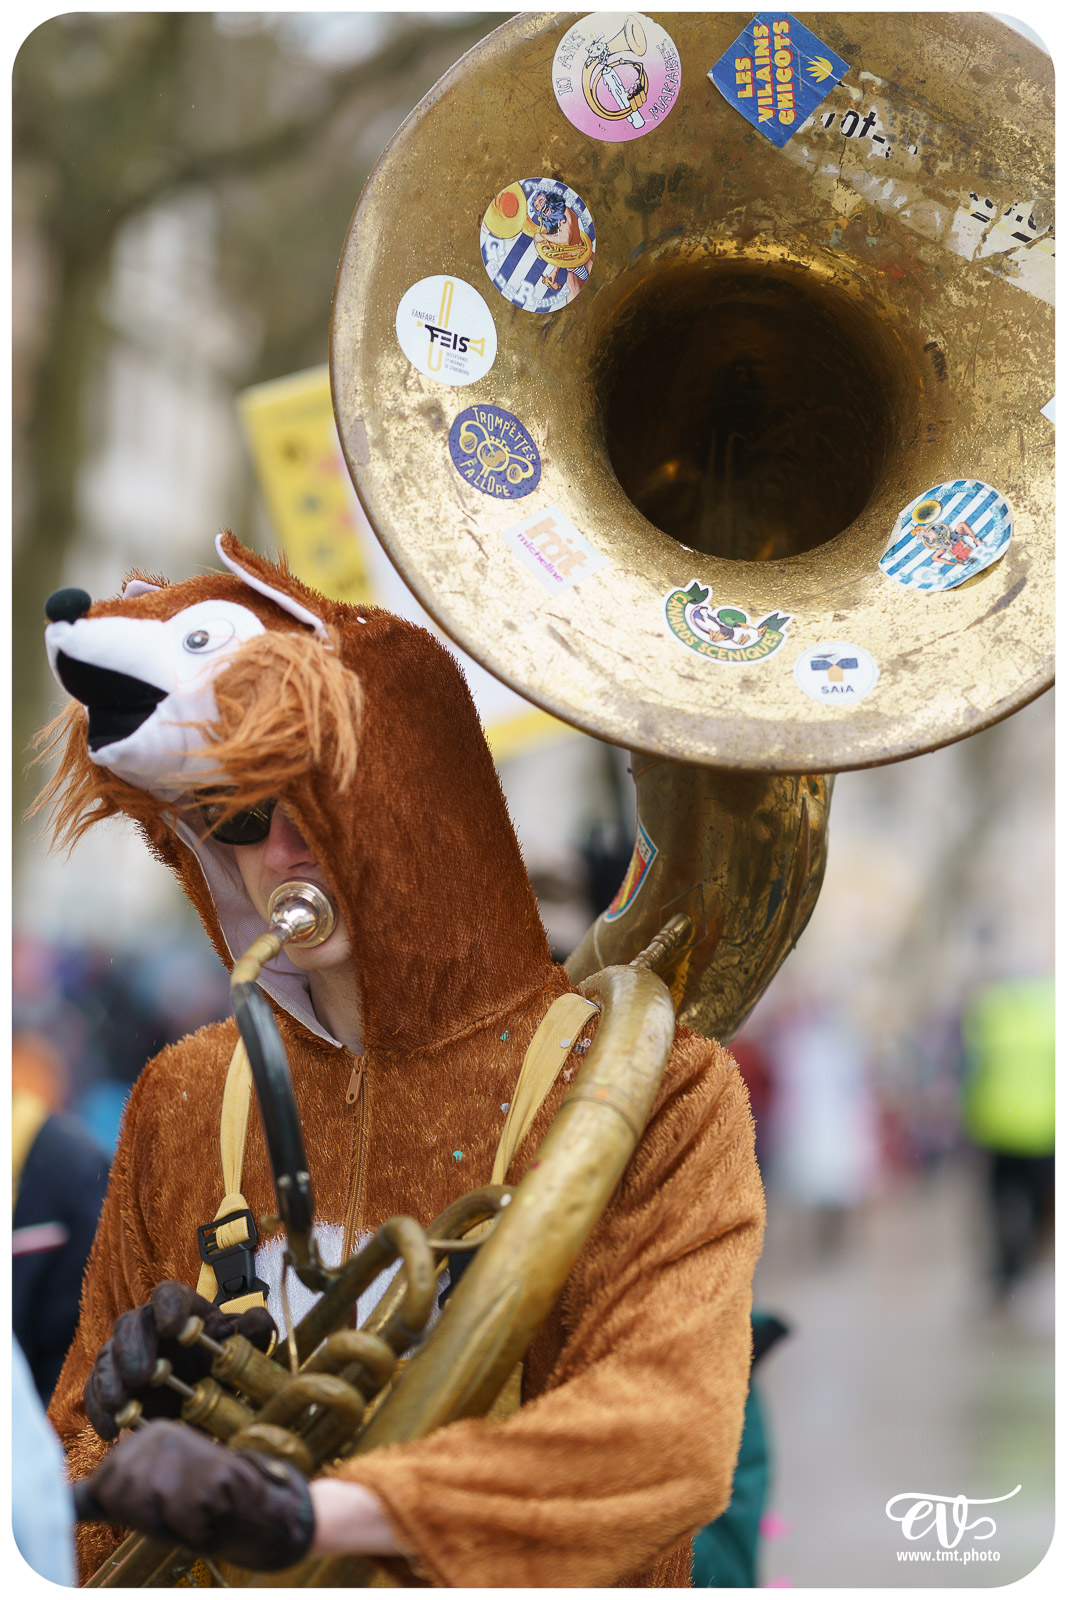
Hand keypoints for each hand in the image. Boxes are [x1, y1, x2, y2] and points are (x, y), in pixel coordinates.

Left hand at [75, 1420, 314, 1571]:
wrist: (265, 1510)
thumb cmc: (202, 1508)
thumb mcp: (148, 1497)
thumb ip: (107, 1493)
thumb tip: (61, 1500)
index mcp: (149, 1436)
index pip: (105, 1487)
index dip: (131, 1510)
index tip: (164, 1504)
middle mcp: (165, 1434)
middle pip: (122, 1496)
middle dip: (149, 1516)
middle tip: (183, 1508)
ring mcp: (187, 1452)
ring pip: (147, 1508)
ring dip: (173, 1522)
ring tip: (198, 1510)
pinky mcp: (210, 1476)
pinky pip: (180, 1521)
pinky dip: (196, 1528)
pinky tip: (213, 1513)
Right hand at [84, 1280, 275, 1440]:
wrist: (200, 1397)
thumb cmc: (219, 1363)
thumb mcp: (240, 1347)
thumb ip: (252, 1331)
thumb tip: (258, 1321)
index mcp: (181, 1310)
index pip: (168, 1294)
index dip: (168, 1306)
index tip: (173, 1327)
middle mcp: (147, 1327)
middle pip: (131, 1324)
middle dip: (134, 1348)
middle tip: (143, 1375)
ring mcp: (124, 1354)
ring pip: (108, 1356)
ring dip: (111, 1380)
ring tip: (122, 1403)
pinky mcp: (110, 1384)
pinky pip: (95, 1391)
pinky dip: (100, 1410)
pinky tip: (112, 1429)